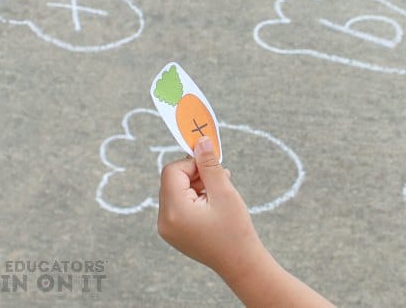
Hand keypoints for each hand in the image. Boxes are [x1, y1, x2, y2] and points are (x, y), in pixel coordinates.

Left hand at [158, 136, 264, 280]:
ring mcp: (167, 228)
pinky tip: (213, 202)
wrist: (240, 264)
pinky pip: (177, 203)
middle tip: (219, 178)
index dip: (192, 163)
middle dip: (195, 174)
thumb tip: (201, 140)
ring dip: (196, 184)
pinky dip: (194, 197)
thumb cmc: (235, 229)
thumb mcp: (223, 191)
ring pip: (175, 190)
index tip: (212, 165)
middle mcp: (164, 220)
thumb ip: (209, 164)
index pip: (172, 171)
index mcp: (174, 211)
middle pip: (172, 179)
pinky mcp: (174, 232)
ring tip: (219, 192)